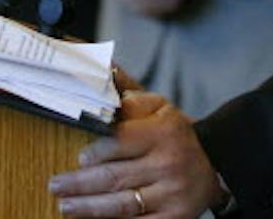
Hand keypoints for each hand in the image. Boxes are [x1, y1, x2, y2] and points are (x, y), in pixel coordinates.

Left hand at [48, 91, 225, 217]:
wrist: (216, 165)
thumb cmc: (176, 135)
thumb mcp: (159, 107)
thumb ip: (127, 92)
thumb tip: (100, 68)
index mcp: (163, 133)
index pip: (121, 142)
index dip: (97, 151)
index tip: (78, 157)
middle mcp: (168, 164)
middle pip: (116, 176)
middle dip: (80, 183)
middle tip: (56, 185)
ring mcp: (171, 195)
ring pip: (122, 204)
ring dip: (89, 208)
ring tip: (65, 206)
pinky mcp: (173, 218)